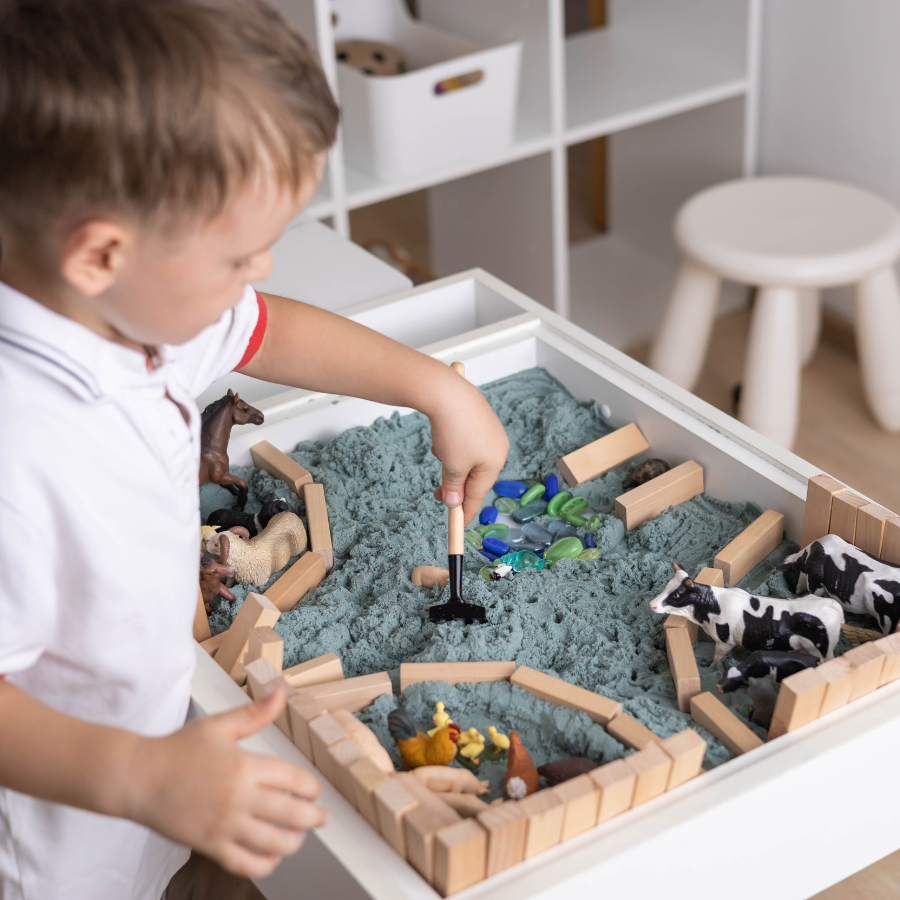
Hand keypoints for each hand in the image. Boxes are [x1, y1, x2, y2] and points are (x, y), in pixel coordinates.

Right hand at [126, 687, 326, 877]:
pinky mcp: (209, 845)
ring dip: (294, 842)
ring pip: (273, 843)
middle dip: (314, 818)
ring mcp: (224, 824)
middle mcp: (238, 797)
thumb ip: (254, 713)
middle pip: (292, 814)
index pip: (294, 780)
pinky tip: (271, 856)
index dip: (311, 788)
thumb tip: (281, 691)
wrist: (138, 778)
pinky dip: (264, 864)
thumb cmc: (178, 749)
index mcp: (245, 766)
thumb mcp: (219, 725)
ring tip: (299, 836)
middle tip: (322, 818)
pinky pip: (245, 863)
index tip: (315, 792)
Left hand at [429, 373, 508, 523]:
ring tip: (437, 450)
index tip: (458, 523)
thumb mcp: (452, 466)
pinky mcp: (479, 417)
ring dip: (450, 461)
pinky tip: (441, 437)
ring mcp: (489, 430)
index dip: (467, 511)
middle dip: (454, 483)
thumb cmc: (453, 430)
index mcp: (495, 461)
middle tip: (436, 492)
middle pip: (474, 475)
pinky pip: (465, 441)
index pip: (479, 494)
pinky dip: (452, 446)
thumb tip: (453, 502)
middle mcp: (497, 446)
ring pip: (467, 458)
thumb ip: (453, 487)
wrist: (446, 391)